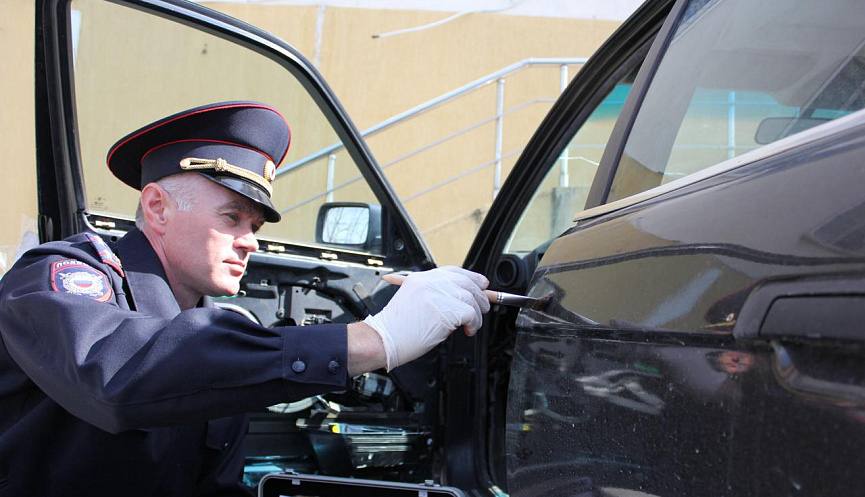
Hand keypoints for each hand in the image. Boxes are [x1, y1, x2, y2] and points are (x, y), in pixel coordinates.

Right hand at [363, 266, 489, 370]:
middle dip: (480, 296)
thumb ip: (436, 296)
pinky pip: (471, 314)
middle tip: (482, 309)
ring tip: (471, 325)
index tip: (481, 285)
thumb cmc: (397, 327)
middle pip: (467, 282)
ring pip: (472, 299)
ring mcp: (439, 294)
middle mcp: (431, 282)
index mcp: (422, 278)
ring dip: (477, 314)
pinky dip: (474, 324)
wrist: (384, 338)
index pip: (454, 271)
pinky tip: (467, 330)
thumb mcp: (413, 301)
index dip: (471, 277)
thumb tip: (463, 299)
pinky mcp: (446, 310)